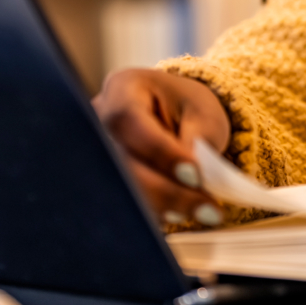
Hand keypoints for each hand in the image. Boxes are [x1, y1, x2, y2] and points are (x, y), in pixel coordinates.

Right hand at [94, 69, 231, 227]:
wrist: (175, 114)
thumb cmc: (187, 107)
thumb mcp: (203, 112)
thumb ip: (199, 139)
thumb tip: (195, 179)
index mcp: (122, 89)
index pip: (130, 120)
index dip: (160, 152)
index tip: (195, 175)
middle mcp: (97, 122)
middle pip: (121, 164)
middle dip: (166, 191)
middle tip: (209, 210)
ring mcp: (96, 155)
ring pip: (120, 190)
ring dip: (162, 208)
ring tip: (204, 214)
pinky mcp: (105, 181)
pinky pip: (124, 204)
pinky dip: (155, 214)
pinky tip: (183, 215)